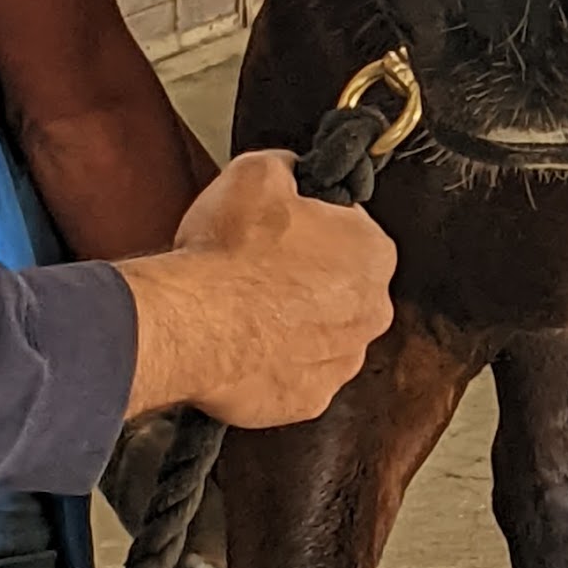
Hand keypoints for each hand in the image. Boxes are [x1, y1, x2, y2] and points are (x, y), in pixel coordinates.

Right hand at [118, 152, 396, 427]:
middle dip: (309, 277)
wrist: (195, 326)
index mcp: (373, 253)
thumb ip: (289, 168)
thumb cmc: (230, 253)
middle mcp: (372, 313)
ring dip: (294, 323)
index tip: (286, 227)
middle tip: (261, 267)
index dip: (316, 223)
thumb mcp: (257, 172)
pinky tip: (245, 346)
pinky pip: (297, 375)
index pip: (354, 229)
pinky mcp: (311, 400)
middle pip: (344, 287)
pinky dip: (276, 363)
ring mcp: (344, 362)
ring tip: (248, 309)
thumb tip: (293, 170)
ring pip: (324, 335)